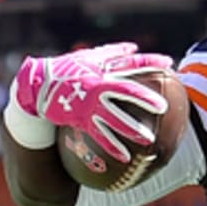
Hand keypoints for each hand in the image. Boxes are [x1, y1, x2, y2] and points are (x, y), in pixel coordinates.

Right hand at [14, 42, 173, 163]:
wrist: (37, 84)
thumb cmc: (67, 69)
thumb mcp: (88, 57)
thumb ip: (112, 53)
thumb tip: (134, 48)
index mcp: (102, 69)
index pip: (130, 63)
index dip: (150, 62)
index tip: (169, 64)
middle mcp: (97, 85)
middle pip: (125, 91)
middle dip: (144, 98)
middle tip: (163, 107)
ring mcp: (88, 103)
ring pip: (113, 117)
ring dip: (131, 128)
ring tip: (149, 139)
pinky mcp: (80, 118)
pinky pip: (98, 135)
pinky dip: (111, 146)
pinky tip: (125, 157)